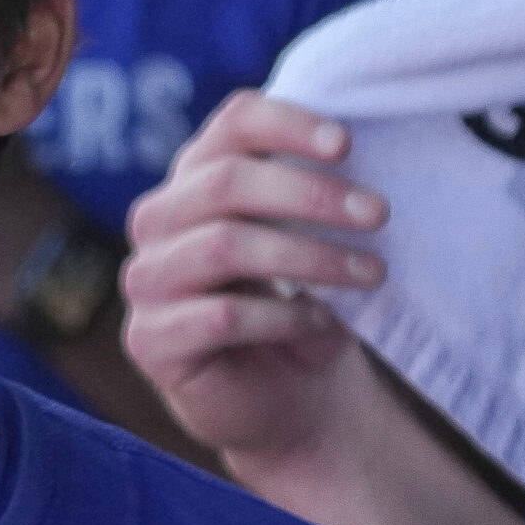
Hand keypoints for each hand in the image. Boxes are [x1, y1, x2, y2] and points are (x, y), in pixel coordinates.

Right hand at [121, 90, 387, 464]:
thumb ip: (315, 193)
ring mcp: (146, 281)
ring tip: (370, 274)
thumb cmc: (303, 306)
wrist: (290, 401)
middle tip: (378, 213)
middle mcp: (157, 222)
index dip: (286, 124)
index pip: (231, 126)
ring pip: (224, 245)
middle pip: (225, 182)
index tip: (347, 144)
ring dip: (309, 257)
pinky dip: (283, 316)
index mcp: (195, 180)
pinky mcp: (150, 341)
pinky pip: (221, 316)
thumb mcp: (311, 243)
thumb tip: (362, 156)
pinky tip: (320, 323)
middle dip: (310, 194)